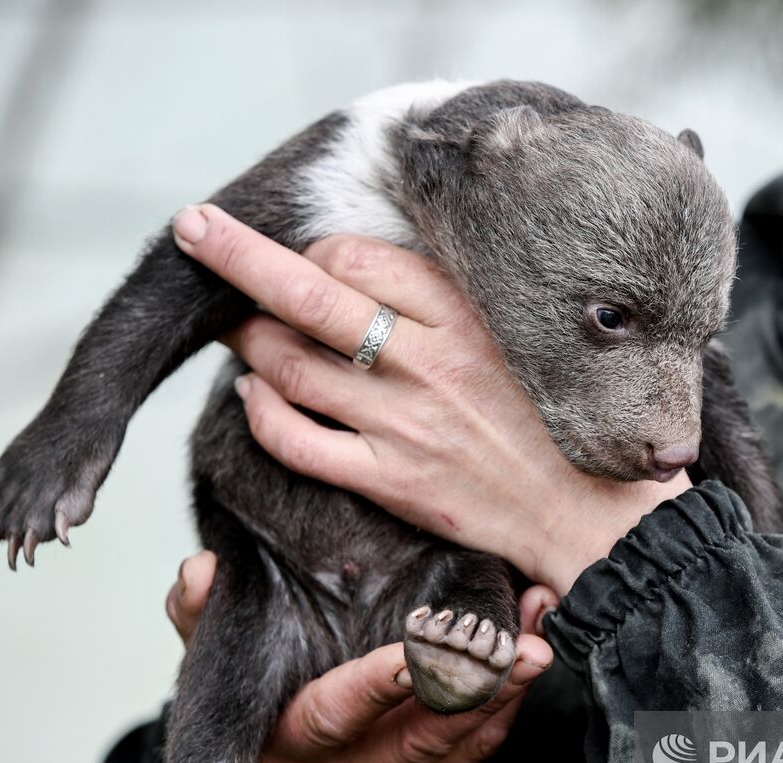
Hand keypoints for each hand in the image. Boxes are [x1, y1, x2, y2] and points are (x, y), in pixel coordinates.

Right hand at [166, 551, 558, 762]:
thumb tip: (199, 571)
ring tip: (538, 636)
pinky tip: (534, 647)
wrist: (283, 732)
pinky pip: (478, 752)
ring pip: (458, 748)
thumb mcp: (215, 647)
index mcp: (281, 749)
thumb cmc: (257, 676)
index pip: (332, 716)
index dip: (378, 685)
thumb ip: (201, 612)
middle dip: (472, 692)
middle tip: (517, 648)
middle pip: (414, 741)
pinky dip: (511, 703)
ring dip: (506, 693)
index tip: (422, 648)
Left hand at [171, 204, 689, 594]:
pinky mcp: (393, 483)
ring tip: (238, 330)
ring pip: (290, 364)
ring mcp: (407, 425)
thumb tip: (366, 265)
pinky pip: (295, 440)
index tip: (307, 258)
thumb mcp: (521, 336)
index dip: (316, 251)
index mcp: (467, 316)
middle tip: (195, 229)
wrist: (588, 513)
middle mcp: (432, 364)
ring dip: (248, 341)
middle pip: (307, 293)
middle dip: (237, 254)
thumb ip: (451, 300)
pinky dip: (259, 412)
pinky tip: (254, 397)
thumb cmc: (554, 419)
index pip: (357, 256)